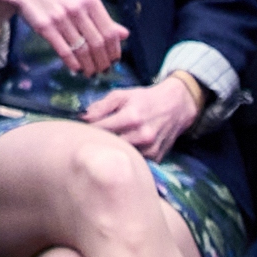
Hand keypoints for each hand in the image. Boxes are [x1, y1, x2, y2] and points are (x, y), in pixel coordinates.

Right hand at [0, 0, 126, 77]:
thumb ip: (102, 16)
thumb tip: (125, 34)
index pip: (109, 32)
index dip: (114, 51)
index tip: (115, 61)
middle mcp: (76, 8)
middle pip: (97, 44)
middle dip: (103, 62)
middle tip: (103, 71)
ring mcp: (60, 17)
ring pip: (82, 50)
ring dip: (89, 66)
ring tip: (91, 73)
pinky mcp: (45, 27)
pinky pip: (63, 51)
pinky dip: (72, 63)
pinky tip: (76, 68)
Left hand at [81, 75, 200, 160]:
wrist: (176, 107)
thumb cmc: (144, 99)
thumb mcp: (121, 95)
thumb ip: (101, 106)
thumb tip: (83, 118)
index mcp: (132, 117)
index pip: (101, 129)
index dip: (88, 130)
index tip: (80, 130)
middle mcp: (143, 135)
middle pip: (111, 145)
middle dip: (99, 142)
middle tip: (90, 139)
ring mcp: (151, 149)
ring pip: (123, 155)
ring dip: (113, 151)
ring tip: (106, 144)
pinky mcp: (157, 158)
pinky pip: (136, 161)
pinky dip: (128, 156)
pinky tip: (123, 150)